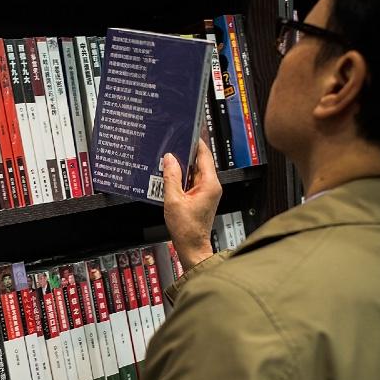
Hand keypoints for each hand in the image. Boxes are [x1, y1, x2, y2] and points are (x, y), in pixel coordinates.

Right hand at [163, 140, 220, 269]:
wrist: (192, 247)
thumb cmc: (186, 229)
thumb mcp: (173, 201)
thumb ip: (171, 178)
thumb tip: (170, 159)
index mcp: (209, 184)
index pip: (205, 155)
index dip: (195, 142)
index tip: (187, 132)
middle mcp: (211, 186)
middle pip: (199, 162)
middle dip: (185, 153)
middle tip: (171, 144)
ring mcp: (207, 192)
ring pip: (194, 172)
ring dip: (182, 166)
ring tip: (167, 159)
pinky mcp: (201, 197)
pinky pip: (191, 181)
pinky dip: (182, 177)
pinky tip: (169, 176)